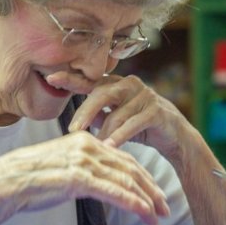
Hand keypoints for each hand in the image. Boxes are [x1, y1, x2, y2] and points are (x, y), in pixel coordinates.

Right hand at [0, 132, 169, 224]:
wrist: (7, 182)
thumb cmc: (31, 178)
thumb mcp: (63, 165)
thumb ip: (84, 168)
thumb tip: (100, 182)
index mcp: (86, 140)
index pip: (123, 159)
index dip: (143, 178)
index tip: (155, 194)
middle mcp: (89, 147)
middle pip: (131, 169)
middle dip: (151, 190)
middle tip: (166, 207)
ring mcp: (85, 161)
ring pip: (127, 181)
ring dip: (147, 200)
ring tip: (160, 216)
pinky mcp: (80, 178)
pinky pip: (115, 192)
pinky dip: (134, 203)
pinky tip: (146, 214)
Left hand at [51, 74, 193, 158]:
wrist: (175, 138)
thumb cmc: (142, 127)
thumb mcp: (115, 120)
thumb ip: (97, 115)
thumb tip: (75, 119)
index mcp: (117, 84)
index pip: (90, 80)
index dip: (71, 78)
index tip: (51, 78)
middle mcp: (130, 84)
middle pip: (101, 93)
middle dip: (84, 112)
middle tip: (73, 130)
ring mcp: (144, 95)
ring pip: (116, 113)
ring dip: (104, 132)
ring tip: (94, 146)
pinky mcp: (156, 110)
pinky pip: (132, 124)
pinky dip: (120, 137)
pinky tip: (110, 146)